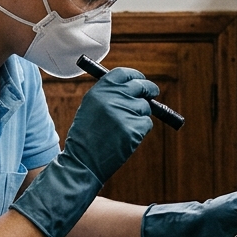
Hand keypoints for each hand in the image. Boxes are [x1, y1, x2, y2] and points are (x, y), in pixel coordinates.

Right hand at [12, 68, 157, 236]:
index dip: (135, 76)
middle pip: (140, 86)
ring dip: (140, 116)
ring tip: (122, 130)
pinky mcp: (134, 129)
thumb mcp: (91, 109)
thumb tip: (135, 87)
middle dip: (149, 89)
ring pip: (145, 108)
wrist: (83, 162)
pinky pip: (146, 124)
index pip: (124, 74)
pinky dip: (140, 131)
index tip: (141, 80)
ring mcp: (124, 113)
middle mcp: (112, 98)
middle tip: (153, 93)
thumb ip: (110, 95)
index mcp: (99, 91)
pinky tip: (125, 139)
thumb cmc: (86, 136)